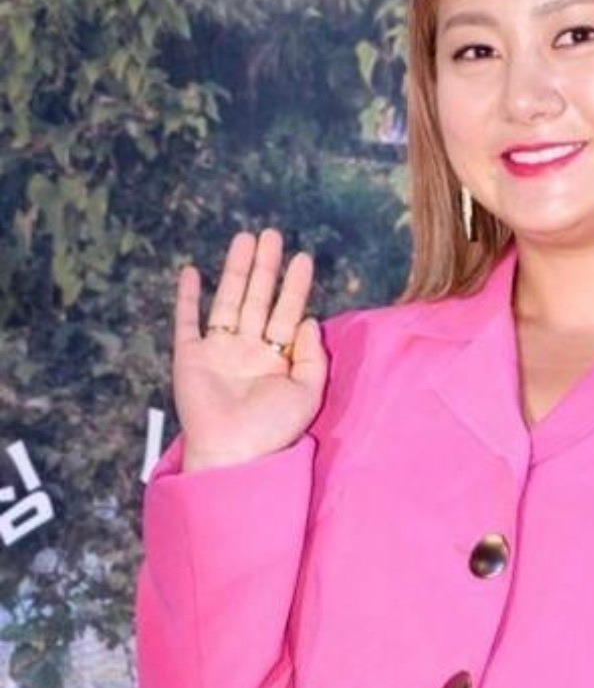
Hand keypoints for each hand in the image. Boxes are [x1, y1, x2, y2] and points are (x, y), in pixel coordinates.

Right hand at [175, 227, 326, 470]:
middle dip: (266, 267)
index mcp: (276, 360)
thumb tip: (308, 320)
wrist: (233, 453)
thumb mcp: (307, 393)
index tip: (303, 258)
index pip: (287, 313)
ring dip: (236, 270)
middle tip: (273, 234)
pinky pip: (187, 322)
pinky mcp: (190, 357)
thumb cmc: (271, 431)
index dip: (295, 286)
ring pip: (228, 300)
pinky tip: (193, 272)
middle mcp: (247, 351)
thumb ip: (313, 356)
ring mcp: (218, 352)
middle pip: (258, 299)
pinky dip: (187, 297)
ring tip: (245, 238)